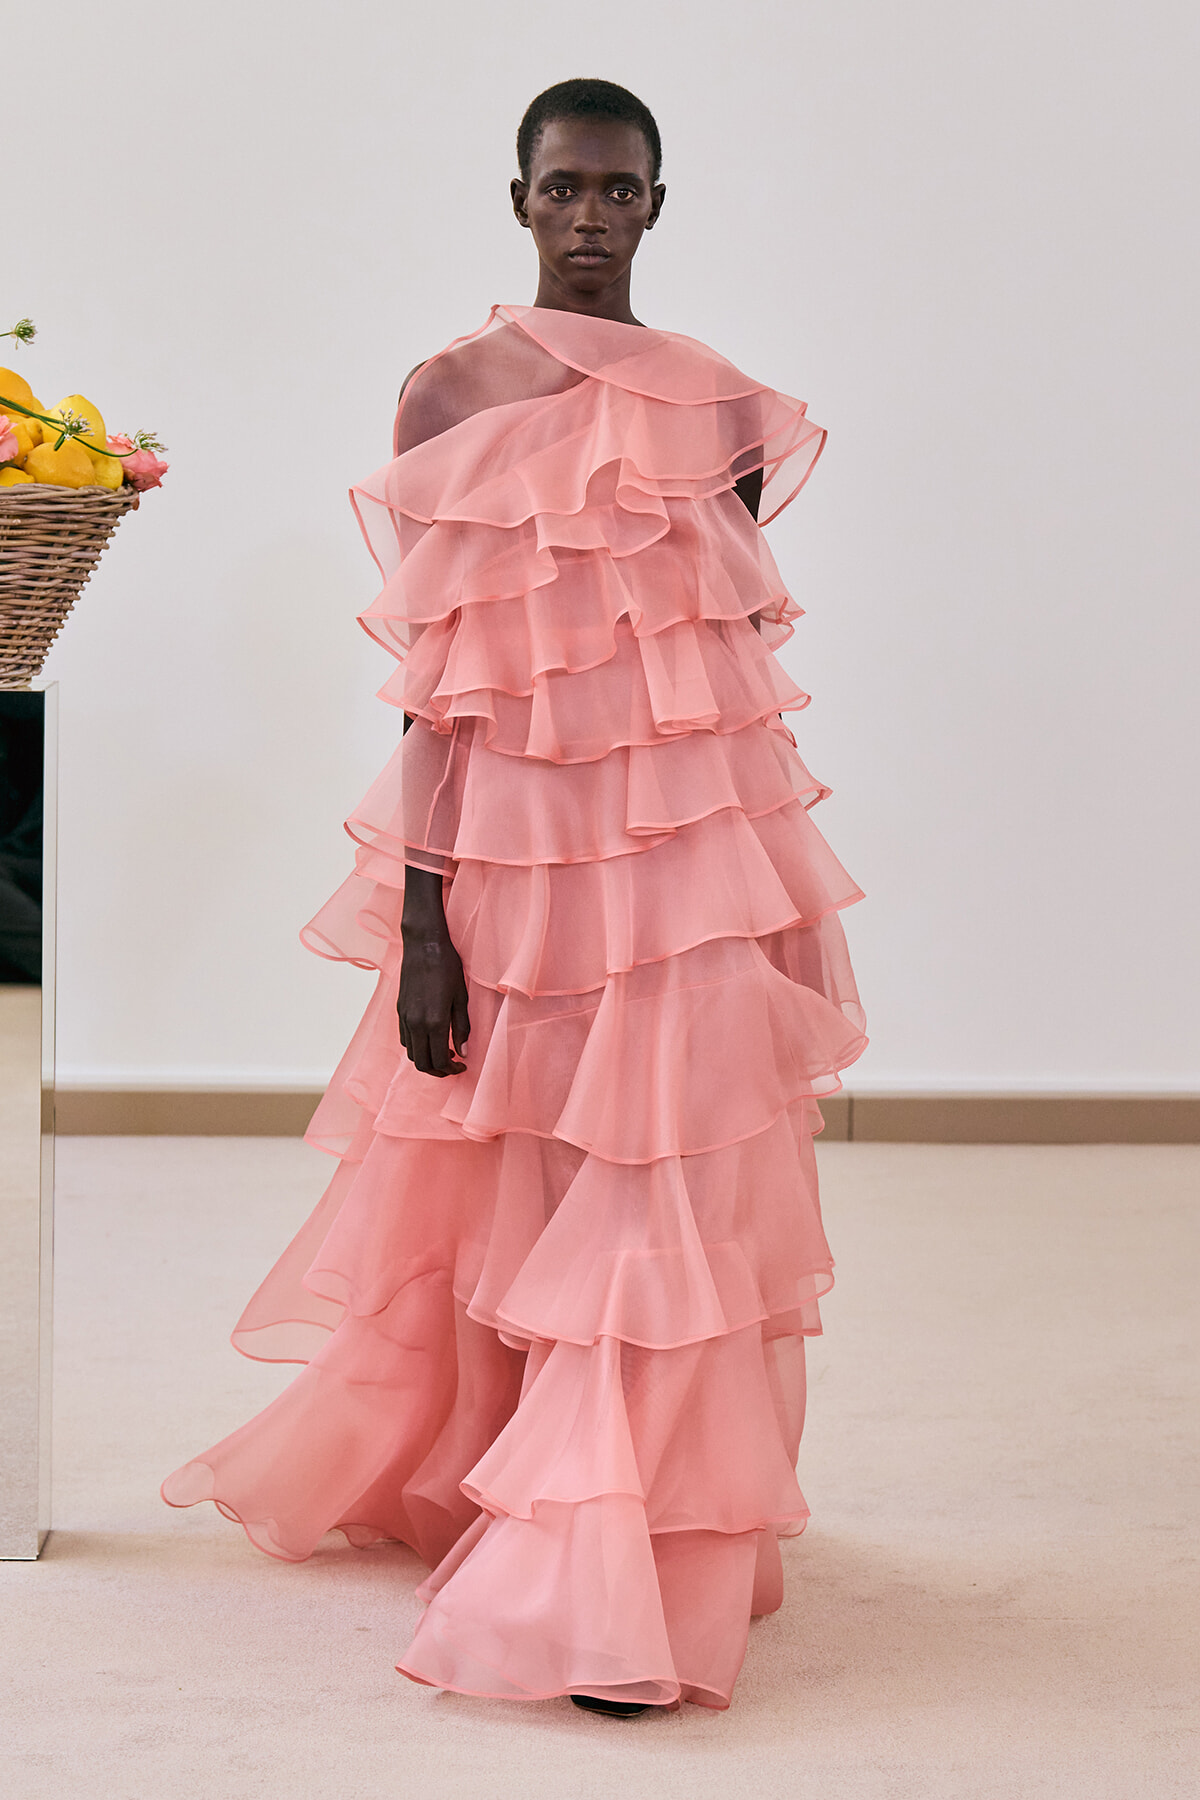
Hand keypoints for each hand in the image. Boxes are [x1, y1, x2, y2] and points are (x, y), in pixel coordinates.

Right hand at [397, 924, 469, 1075]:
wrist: (423, 945)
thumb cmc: (447, 968)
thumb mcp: (461, 998)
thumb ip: (462, 1027)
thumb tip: (463, 1052)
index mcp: (434, 1022)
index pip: (439, 1060)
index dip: (451, 1070)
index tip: (463, 1067)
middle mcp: (415, 1023)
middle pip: (422, 1063)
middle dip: (438, 1071)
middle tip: (453, 1066)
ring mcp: (405, 1018)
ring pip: (411, 1053)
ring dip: (426, 1060)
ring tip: (444, 1052)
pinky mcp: (399, 1010)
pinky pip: (405, 1039)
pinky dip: (417, 1047)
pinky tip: (430, 1038)